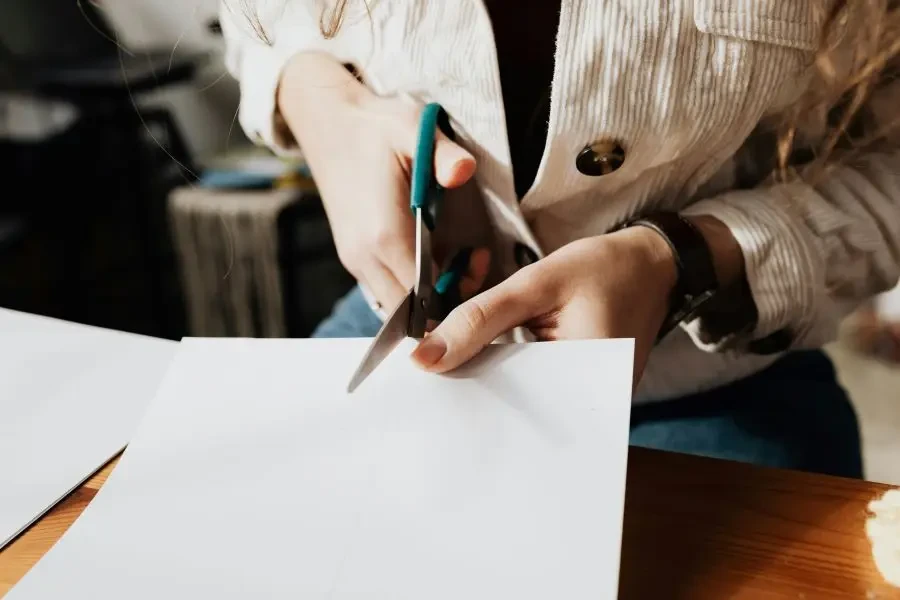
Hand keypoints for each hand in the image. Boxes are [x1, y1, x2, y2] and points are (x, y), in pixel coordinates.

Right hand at [277, 53, 482, 309]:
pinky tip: (431, 257)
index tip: (476, 261)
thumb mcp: (413, 128)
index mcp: (384, 235)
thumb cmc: (375, 127)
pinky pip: (387, 290)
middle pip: (410, 312)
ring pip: (397, 306)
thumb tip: (462, 170)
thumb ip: (442, 153)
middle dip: (446, 300)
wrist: (329, 122)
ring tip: (455, 259)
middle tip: (471, 262)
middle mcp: (365, 257)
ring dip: (429, 296)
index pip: (424, 297)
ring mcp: (356, 260)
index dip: (456, 292)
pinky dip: (413, 287)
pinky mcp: (354, 257)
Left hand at [411, 227, 678, 383]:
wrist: (652, 264)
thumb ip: (479, 318)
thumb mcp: (537, 283)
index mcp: (584, 386)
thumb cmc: (604, 268)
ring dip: (492, 368)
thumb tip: (424, 358)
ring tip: (470, 347)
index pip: (508, 400)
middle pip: (513, 402)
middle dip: (475, 376)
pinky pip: (535, 383)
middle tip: (439, 356)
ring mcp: (586, 400)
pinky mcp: (580, 387)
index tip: (427, 369)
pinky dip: (511, 364)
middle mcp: (589, 407)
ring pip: (521, 393)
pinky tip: (494, 345)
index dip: (464, 384)